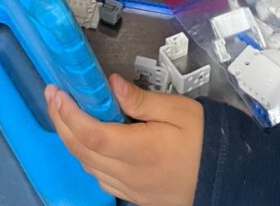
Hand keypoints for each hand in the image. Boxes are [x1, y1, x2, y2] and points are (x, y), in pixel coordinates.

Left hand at [45, 73, 203, 205]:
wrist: (227, 177)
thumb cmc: (205, 140)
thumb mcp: (180, 110)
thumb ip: (142, 99)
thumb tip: (111, 84)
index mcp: (142, 151)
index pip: (93, 136)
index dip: (69, 115)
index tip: (57, 93)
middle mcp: (131, 175)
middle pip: (83, 152)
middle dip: (61, 123)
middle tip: (53, 96)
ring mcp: (131, 190)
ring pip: (88, 167)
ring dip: (71, 140)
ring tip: (64, 113)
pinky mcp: (135, 197)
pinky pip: (101, 178)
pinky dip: (86, 157)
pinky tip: (86, 140)